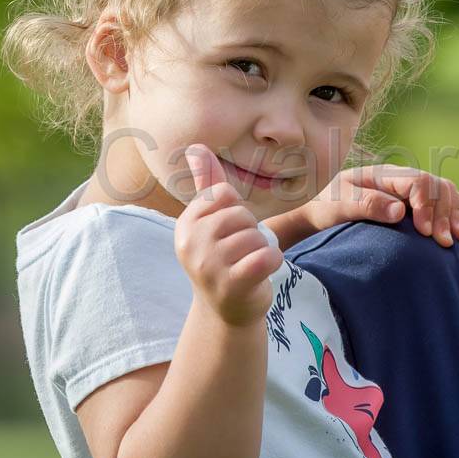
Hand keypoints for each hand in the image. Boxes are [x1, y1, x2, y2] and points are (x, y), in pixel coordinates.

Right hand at [175, 143, 283, 326]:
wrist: (226, 311)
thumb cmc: (223, 258)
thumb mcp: (211, 221)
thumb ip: (207, 183)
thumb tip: (195, 146)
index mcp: (185, 224)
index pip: (224, 194)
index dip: (236, 211)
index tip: (228, 233)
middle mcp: (191, 244)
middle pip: (242, 214)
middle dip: (251, 231)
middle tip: (241, 252)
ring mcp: (209, 266)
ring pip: (256, 236)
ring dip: (262, 248)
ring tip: (248, 264)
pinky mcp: (232, 284)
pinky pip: (267, 256)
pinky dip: (273, 261)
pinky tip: (261, 271)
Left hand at [264, 165, 458, 249]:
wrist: (320, 213)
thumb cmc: (327, 209)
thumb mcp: (339, 205)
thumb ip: (367, 205)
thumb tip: (400, 211)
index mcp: (384, 175)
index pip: (417, 182)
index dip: (426, 206)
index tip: (425, 233)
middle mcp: (400, 178)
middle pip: (435, 186)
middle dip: (444, 213)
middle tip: (445, 242)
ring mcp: (408, 188)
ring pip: (443, 190)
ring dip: (453, 212)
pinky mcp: (412, 200)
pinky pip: (442, 196)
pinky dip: (457, 205)